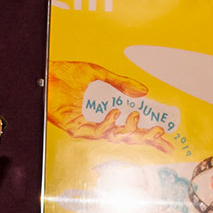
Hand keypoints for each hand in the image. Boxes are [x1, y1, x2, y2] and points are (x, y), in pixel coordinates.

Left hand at [46, 61, 174, 152]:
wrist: (45, 72)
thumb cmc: (64, 74)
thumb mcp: (99, 74)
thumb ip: (121, 83)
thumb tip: (143, 91)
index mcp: (104, 115)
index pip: (130, 130)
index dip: (149, 136)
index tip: (167, 140)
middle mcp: (96, 125)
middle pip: (126, 138)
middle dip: (145, 139)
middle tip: (161, 134)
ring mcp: (86, 128)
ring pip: (114, 137)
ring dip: (128, 130)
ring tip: (136, 115)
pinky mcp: (74, 128)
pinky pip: (96, 131)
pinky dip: (108, 123)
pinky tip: (115, 113)